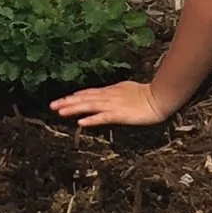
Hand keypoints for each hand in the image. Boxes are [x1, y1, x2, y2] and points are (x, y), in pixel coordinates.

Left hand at [54, 78, 169, 130]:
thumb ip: (115, 93)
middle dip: (67, 102)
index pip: (89, 93)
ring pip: (89, 106)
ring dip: (74, 109)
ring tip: (60, 112)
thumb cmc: (147, 94)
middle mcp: (108, 96)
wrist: (159, 97)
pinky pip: (102, 117)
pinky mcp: (119, 114)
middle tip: (52, 105)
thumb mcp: (127, 90)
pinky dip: (91, 119)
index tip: (63, 99)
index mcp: (111, 91)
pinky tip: (81, 123)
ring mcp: (113, 105)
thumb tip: (105, 95)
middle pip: (84, 98)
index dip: (75, 96)